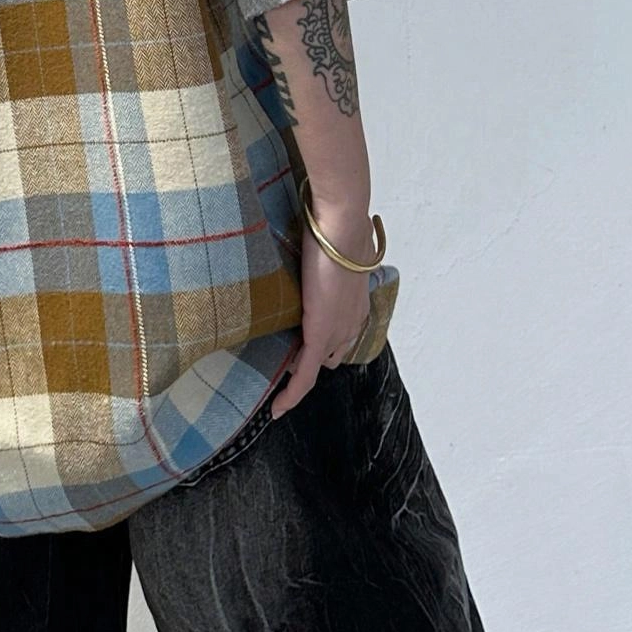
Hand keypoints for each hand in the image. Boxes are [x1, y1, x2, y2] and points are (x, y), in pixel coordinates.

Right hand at [269, 208, 373, 419]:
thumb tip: (311, 244)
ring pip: (319, 364)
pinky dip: (293, 393)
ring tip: (275, 374)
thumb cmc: (333, 225)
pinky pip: (305, 373)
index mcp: (357, 300)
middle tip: (283, 354)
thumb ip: (323, 253)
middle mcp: (352, 320)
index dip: (325, 342)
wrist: (340, 224)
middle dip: (311, 356)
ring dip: (299, 370)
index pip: (342, 333)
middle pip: (332, 351)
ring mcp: (338, 329)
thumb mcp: (330, 244)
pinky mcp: (320, 333)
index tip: (305, 345)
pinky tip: (278, 407)